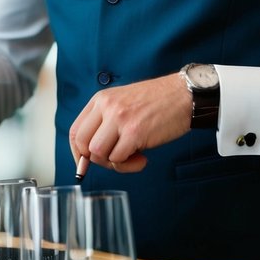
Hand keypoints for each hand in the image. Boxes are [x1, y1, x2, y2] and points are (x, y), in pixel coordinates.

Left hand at [70, 73, 191, 174]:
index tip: (87, 164)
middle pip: (84, 145)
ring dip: (115, 163)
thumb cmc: (157, 102)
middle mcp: (107, 107)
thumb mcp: (123, 103)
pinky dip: (129, 165)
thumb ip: (106, 124)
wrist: (183, 95)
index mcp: (101, 99)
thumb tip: (90, 156)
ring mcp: (119, 119)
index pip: (76, 131)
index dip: (78, 153)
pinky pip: (119, 159)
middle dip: (97, 160)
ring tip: (133, 157)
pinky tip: (143, 157)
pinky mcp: (134, 132)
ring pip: (99, 154)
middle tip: (116, 159)